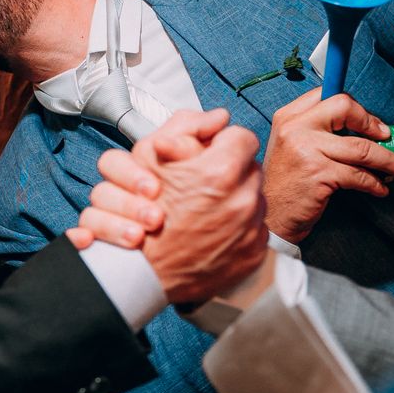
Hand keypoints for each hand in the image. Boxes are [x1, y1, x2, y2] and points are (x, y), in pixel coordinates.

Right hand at [66, 110, 268, 304]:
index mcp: (220, 172)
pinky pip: (256, 228)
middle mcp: (243, 200)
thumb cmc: (137, 217)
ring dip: (236, 198)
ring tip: (208, 209)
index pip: (242, 137)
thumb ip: (184, 126)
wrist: (141, 275)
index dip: (223, 143)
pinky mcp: (253, 254)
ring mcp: (250, 230)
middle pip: (251, 167)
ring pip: (255, 197)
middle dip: (230, 171)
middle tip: (206, 182)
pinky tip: (214, 231)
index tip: (211, 153)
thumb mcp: (148, 157)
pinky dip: (239, 227)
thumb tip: (218, 117)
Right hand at [262, 88, 393, 241]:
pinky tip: (380, 188)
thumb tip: (361, 126)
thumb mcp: (291, 146)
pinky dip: (375, 183)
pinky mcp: (319, 174)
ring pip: (361, 146)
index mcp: (288, 116)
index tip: (371, 122)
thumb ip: (315, 130)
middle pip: (345, 108)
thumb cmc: (287, 183)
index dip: (355, 106)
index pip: (328, 94)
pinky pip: (358, 175)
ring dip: (388, 159)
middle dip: (373, 123)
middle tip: (388, 137)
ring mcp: (307, 150)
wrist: (271, 217)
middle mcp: (295, 128)